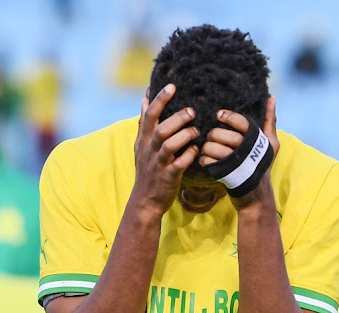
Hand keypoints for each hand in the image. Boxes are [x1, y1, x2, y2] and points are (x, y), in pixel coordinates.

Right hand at [132, 84, 199, 217]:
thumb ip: (144, 123)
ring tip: (197, 130)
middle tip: (192, 110)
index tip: (172, 86)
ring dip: (185, 135)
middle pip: (160, 128)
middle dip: (176, 117)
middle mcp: (149, 150)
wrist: (145, 200)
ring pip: (169, 145)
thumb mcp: (141, 146)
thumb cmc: (148, 170)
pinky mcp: (168, 176)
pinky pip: (179, 164)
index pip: (149, 115)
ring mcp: (158, 164)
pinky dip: (189, 155)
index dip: (160, 99)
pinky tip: (196, 150)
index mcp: (143, 140)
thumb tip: (144, 99)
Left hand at [199, 97, 279, 208]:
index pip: (242, 122)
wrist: (256, 194)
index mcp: (257, 140)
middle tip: (212, 135)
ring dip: (207, 147)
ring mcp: (236, 164)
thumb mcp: (271, 143)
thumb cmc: (262, 165)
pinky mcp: (225, 175)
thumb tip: (272, 98)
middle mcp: (247, 151)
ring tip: (207, 148)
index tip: (219, 115)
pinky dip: (204, 160)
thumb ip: (270, 120)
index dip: (228, 116)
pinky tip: (206, 159)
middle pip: (225, 135)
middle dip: (214, 133)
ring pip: (215, 148)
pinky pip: (208, 162)